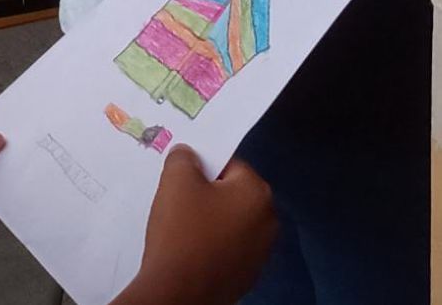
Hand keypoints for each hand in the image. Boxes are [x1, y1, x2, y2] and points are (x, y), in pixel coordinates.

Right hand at [120, 148, 274, 304]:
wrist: (180, 290)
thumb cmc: (182, 229)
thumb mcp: (176, 180)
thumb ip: (184, 158)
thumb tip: (190, 155)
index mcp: (257, 193)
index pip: (230, 164)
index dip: (203, 167)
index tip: (181, 178)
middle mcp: (269, 220)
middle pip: (233, 192)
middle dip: (208, 192)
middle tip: (179, 199)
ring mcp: (261, 251)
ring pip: (230, 220)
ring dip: (210, 218)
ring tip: (182, 226)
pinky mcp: (248, 274)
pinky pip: (229, 245)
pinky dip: (212, 242)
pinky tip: (191, 249)